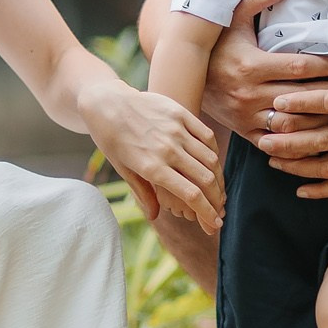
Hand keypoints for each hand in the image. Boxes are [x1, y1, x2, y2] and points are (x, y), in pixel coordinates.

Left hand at [96, 86, 224, 233]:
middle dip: (217, 201)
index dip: (207, 213)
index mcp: (152, 167)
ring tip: (219, 191)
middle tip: (220, 212)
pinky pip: (206, 136)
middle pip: (205, 180)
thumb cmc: (111, 139)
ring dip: (219, 179)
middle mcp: (167, 149)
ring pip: (210, 159)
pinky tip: (213, 165)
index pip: (191, 195)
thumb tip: (156, 216)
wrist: (107, 103)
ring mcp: (176, 130)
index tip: (215, 225)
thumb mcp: (123, 169)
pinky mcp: (180, 114)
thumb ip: (143, 192)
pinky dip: (214, 153)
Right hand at [206, 0, 327, 142]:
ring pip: (293, 124)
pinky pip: (278, 143)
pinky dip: (299, 141)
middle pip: (300, 96)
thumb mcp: (231, 18)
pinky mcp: (245, 133)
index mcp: (250, 66)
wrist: (186, 78)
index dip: (324, 66)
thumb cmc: (216, 46)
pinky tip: (318, 133)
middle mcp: (249, 94)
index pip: (297, 67)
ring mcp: (247, 117)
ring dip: (320, 119)